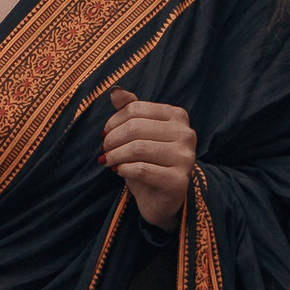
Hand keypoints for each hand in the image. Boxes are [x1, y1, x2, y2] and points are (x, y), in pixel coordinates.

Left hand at [100, 89, 195, 230]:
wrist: (161, 198)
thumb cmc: (149, 162)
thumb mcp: (138, 134)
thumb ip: (129, 110)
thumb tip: (115, 91)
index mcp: (178, 116)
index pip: (136, 109)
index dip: (114, 121)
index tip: (105, 134)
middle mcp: (186, 134)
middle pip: (135, 128)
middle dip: (112, 140)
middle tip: (103, 151)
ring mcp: (185, 158)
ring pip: (137, 148)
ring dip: (115, 156)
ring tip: (108, 161)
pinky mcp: (178, 181)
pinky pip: (141, 169)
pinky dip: (124, 170)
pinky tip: (120, 171)